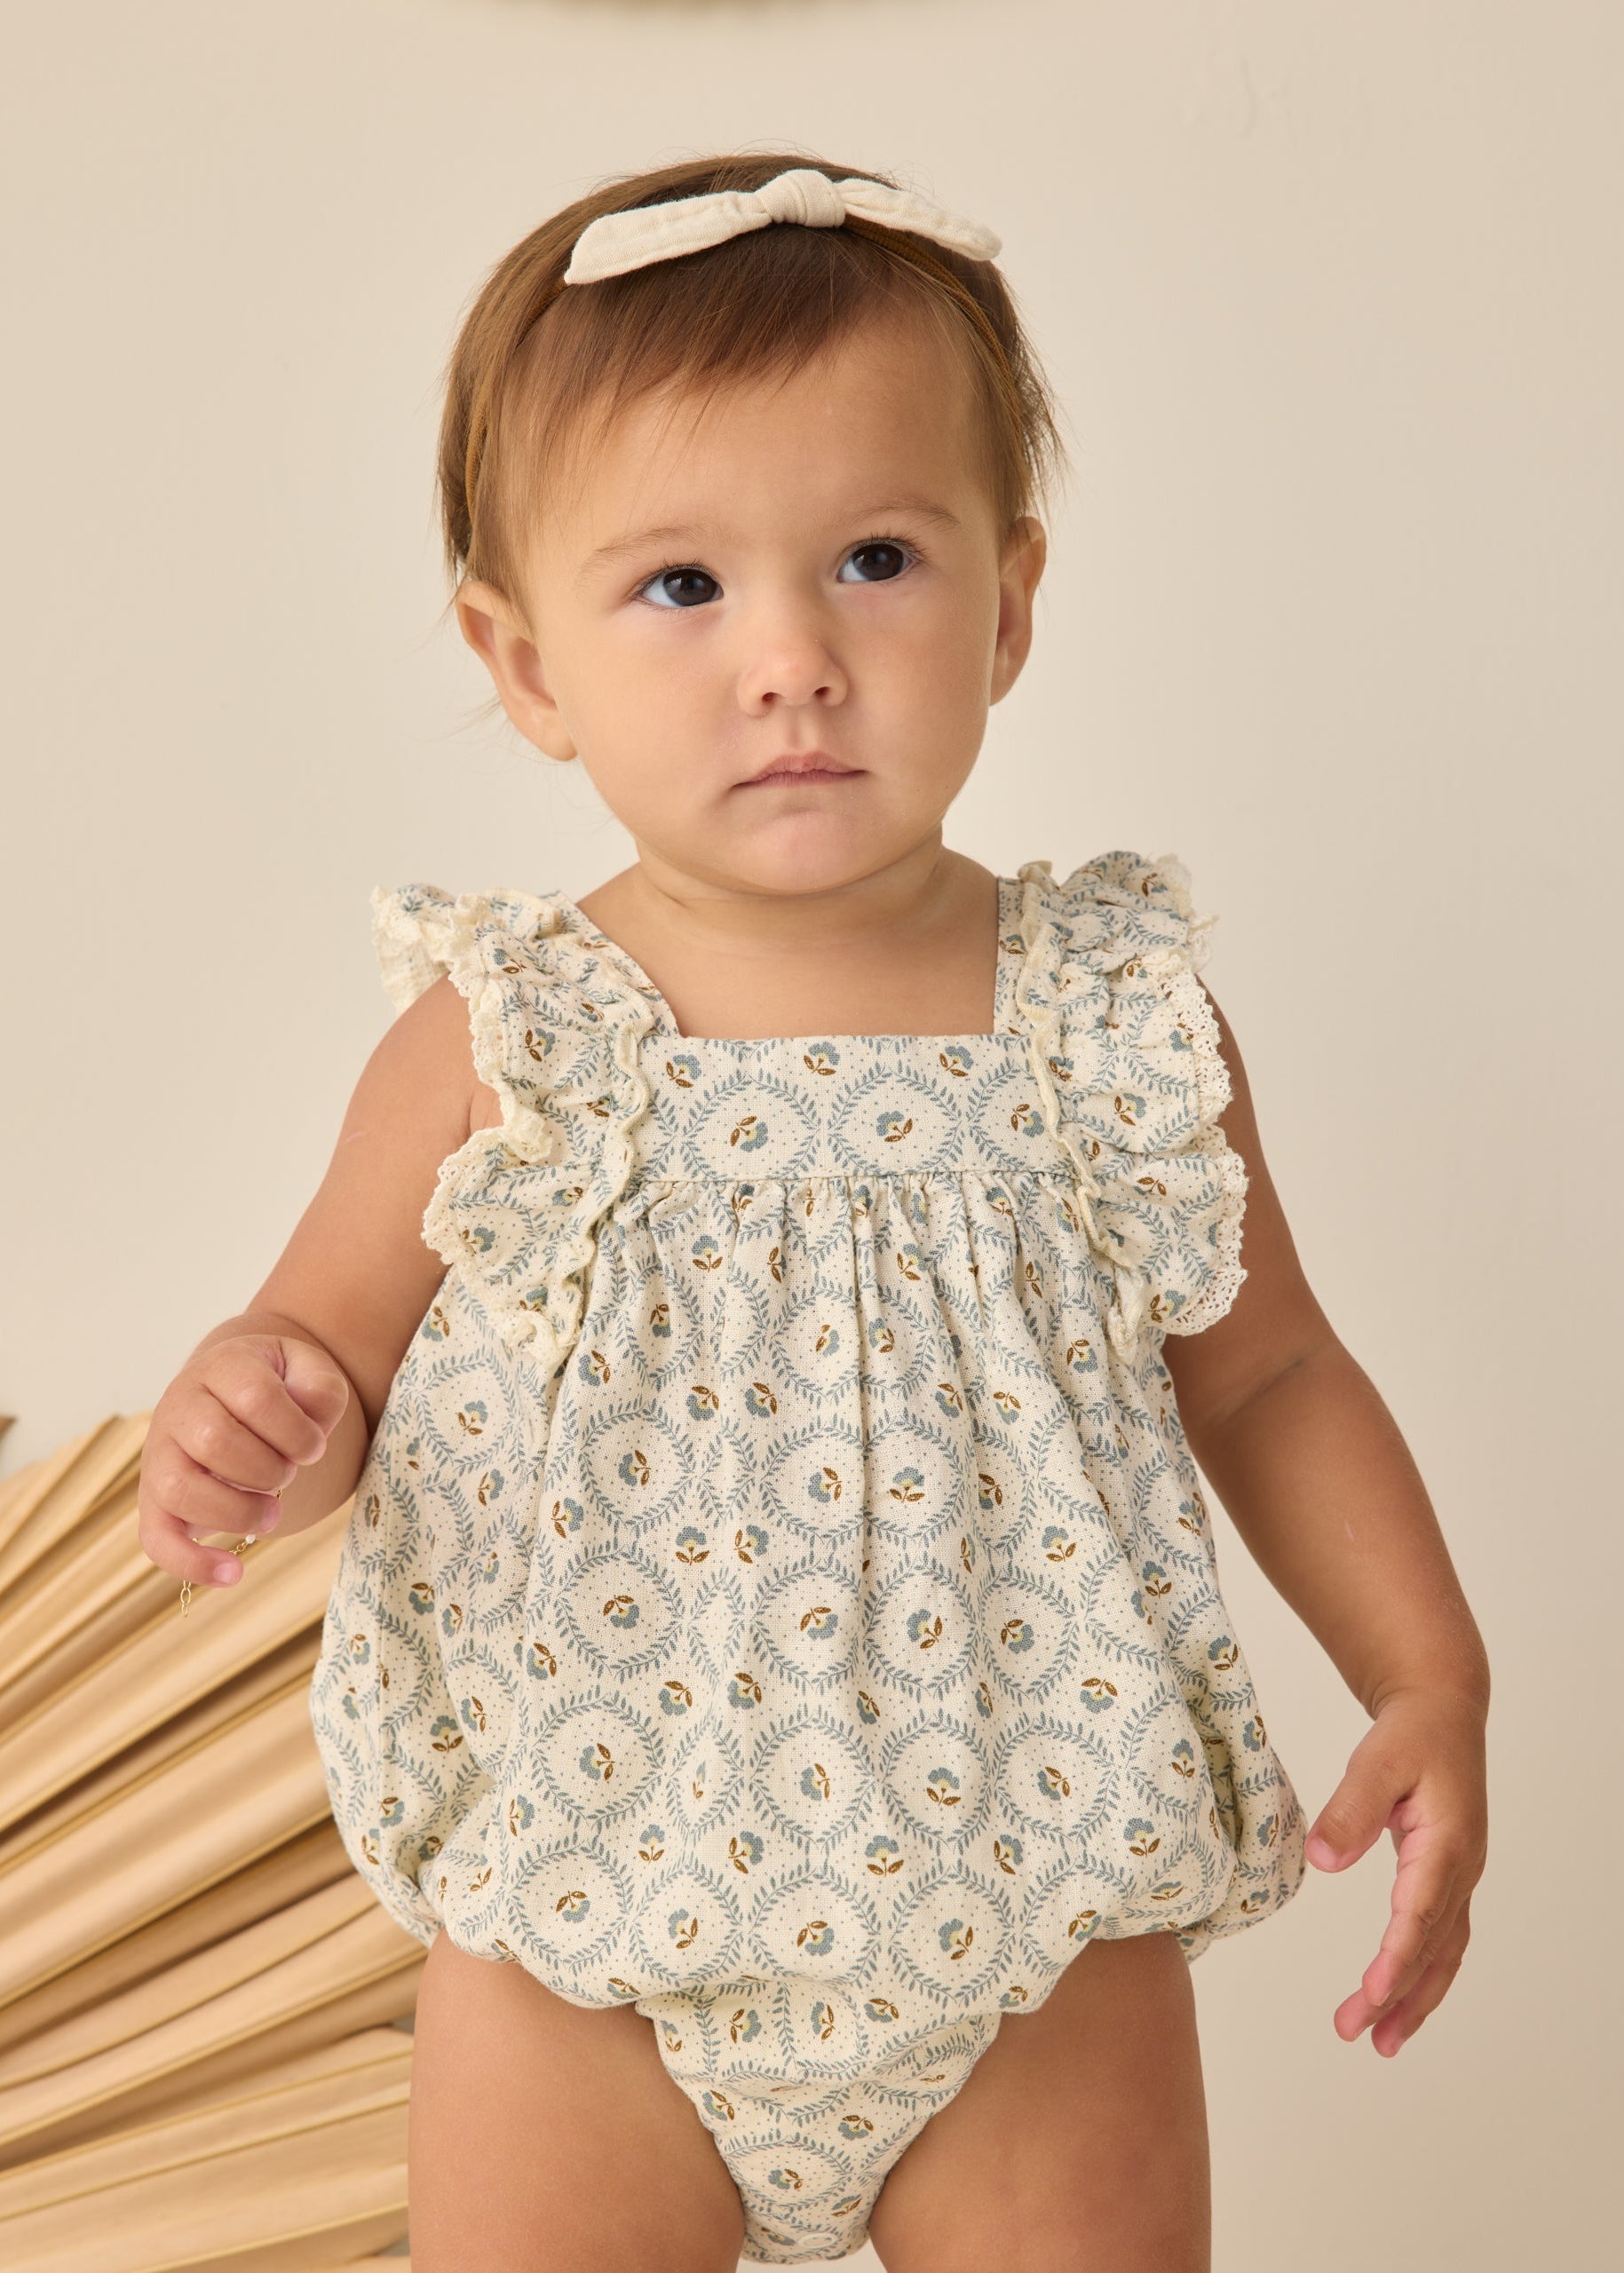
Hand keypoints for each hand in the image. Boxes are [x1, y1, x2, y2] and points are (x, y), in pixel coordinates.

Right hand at [138, 1333, 349, 1591]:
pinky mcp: (154, 1500)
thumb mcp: (305, 1368)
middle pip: (214, 1440)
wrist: (229, 1392)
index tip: (315, 1447)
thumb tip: (314, 1423)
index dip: (296, 1430)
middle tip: (289, 1474)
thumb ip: (322, 1388)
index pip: (255, 1396)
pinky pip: (156, 1538)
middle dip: (268, 1469)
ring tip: (272, 1514)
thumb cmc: (275, 1385)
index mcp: (221, 1367)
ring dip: (237, 1510)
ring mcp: (160, 1455)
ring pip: (180, 1488)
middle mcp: (180, 1407)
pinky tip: (232, 1574)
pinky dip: (191, 1563)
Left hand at [1304, 1686, 1487, 2055]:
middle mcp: (1461, 1869)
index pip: (1420, 1914)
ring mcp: (1458, 1876)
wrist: (1444, 1711)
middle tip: (1356, 2035)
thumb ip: (1351, 1810)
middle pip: (1432, 1948)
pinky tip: (1398, 1998)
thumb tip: (1322, 1862)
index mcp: (1446, 1843)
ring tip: (1382, 2043)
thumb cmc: (1412, 1733)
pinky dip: (1421, 1973)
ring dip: (1415, 1999)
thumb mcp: (1377, 1760)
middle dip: (1398, 1997)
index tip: (1370, 1995)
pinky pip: (1439, 1938)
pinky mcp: (1447, 1876)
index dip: (1396, 1959)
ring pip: (1442, 1953)